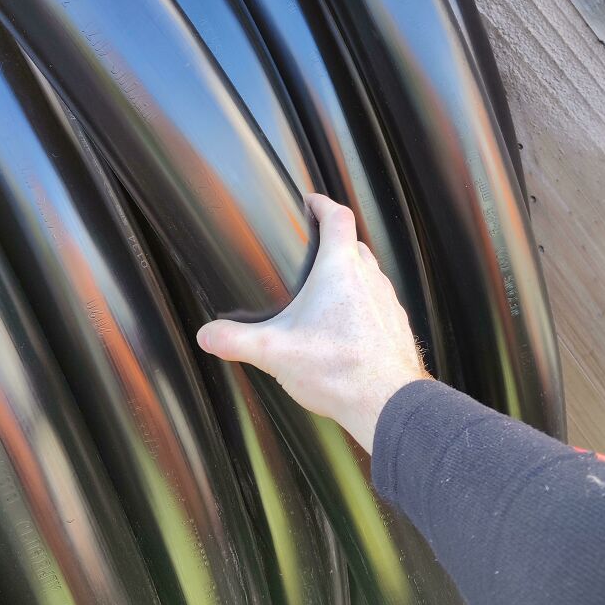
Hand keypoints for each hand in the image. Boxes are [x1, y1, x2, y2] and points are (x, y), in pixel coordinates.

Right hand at [197, 193, 429, 452]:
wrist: (386, 403)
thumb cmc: (338, 370)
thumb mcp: (275, 353)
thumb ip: (236, 340)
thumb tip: (207, 335)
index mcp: (340, 270)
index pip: (338, 218)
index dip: (323, 204)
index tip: (311, 202)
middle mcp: (369, 278)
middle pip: (354, 244)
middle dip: (334, 241)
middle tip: (313, 248)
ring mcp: (387, 302)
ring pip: (369, 274)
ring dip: (350, 274)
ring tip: (326, 291)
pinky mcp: (396, 326)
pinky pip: (378, 303)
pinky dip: (362, 304)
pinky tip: (345, 327)